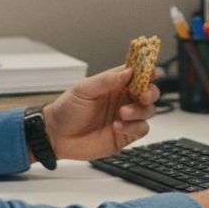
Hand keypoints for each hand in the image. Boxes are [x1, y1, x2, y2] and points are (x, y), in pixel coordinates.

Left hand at [41, 66, 158, 161]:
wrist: (57, 136)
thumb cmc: (67, 109)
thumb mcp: (83, 89)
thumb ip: (106, 80)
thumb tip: (129, 72)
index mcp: (114, 84)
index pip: (136, 74)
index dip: (147, 71)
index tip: (152, 72)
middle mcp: (123, 99)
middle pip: (148, 92)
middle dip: (150, 92)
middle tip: (143, 95)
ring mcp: (126, 117)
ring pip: (148, 111)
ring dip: (139, 111)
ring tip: (122, 113)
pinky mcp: (125, 135)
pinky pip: (141, 129)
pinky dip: (134, 127)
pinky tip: (117, 127)